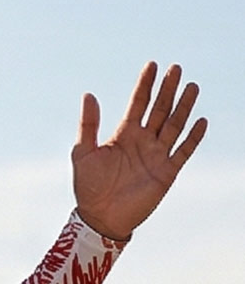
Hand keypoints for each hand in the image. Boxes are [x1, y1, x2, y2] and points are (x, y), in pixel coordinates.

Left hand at [72, 63, 206, 242]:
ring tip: (191, 87)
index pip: (139, 103)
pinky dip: (192, 137)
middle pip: (160, 110)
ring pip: (174, 126)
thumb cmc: (88, 188)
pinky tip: (200, 121)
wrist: (99, 218)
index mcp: (124, 134)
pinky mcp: (166, 173)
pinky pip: (183, 152)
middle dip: (168, 90)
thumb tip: (89, 94)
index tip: (153, 65)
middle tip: (176, 69)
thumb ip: (88, 125)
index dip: (146, 84)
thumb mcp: (84, 153)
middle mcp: (143, 141)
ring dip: (183, 107)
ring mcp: (156, 156)